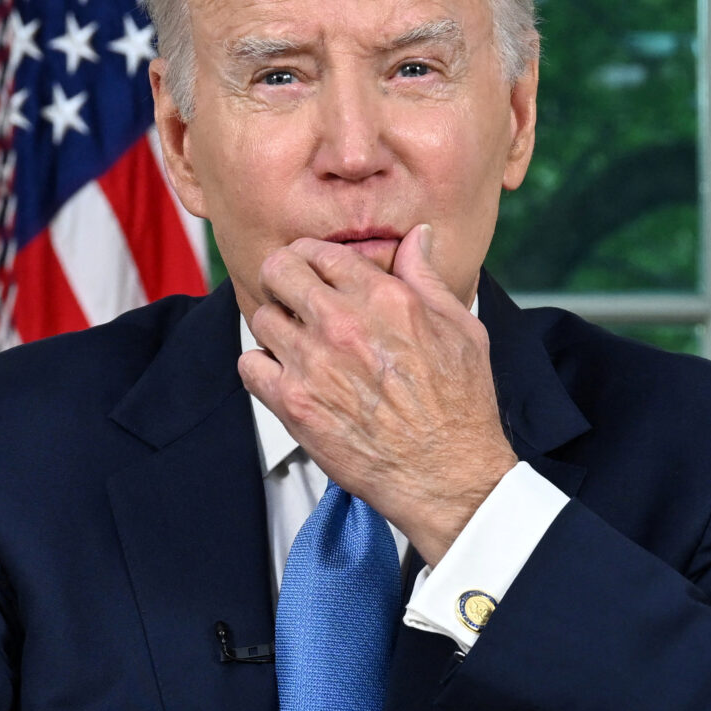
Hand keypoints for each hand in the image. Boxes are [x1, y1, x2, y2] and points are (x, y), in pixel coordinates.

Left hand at [240, 226, 517, 564]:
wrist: (447, 473)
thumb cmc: (460, 407)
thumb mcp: (461, 328)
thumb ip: (428, 277)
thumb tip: (418, 237)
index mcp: (384, 299)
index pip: (321, 252)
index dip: (313, 257)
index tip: (313, 269)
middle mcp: (343, 325)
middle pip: (279, 271)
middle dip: (283, 277)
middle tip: (292, 294)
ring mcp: (314, 364)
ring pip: (262, 317)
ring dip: (276, 325)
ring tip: (295, 341)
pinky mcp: (294, 404)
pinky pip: (249, 365)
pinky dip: (262, 366)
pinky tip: (286, 374)